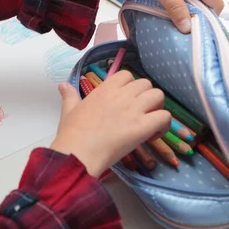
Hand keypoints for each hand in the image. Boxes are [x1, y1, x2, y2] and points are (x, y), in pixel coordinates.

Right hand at [50, 71, 170, 176]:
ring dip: (158, 108)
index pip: (127, 75)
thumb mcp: (69, 111)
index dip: (131, 87)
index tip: (128, 101)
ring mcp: (134, 110)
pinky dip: (164, 125)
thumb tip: (63, 85)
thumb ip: (69, 96)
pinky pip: (164, 117)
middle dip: (147, 97)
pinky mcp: (143, 126)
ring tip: (150, 123)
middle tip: (141, 114)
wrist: (78, 154)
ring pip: (159, 96)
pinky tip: (153, 136)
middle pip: (147, 84)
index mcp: (106, 89)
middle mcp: (122, 95)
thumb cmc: (72, 134)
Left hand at [99, 0, 223, 32]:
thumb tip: (187, 29)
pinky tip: (175, 1)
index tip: (190, 27)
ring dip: (192, 7)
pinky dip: (189, 0)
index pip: (216, 5)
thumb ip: (175, 8)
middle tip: (180, 20)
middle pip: (210, 3)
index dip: (207, 19)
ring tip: (175, 11)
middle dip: (198, 14)